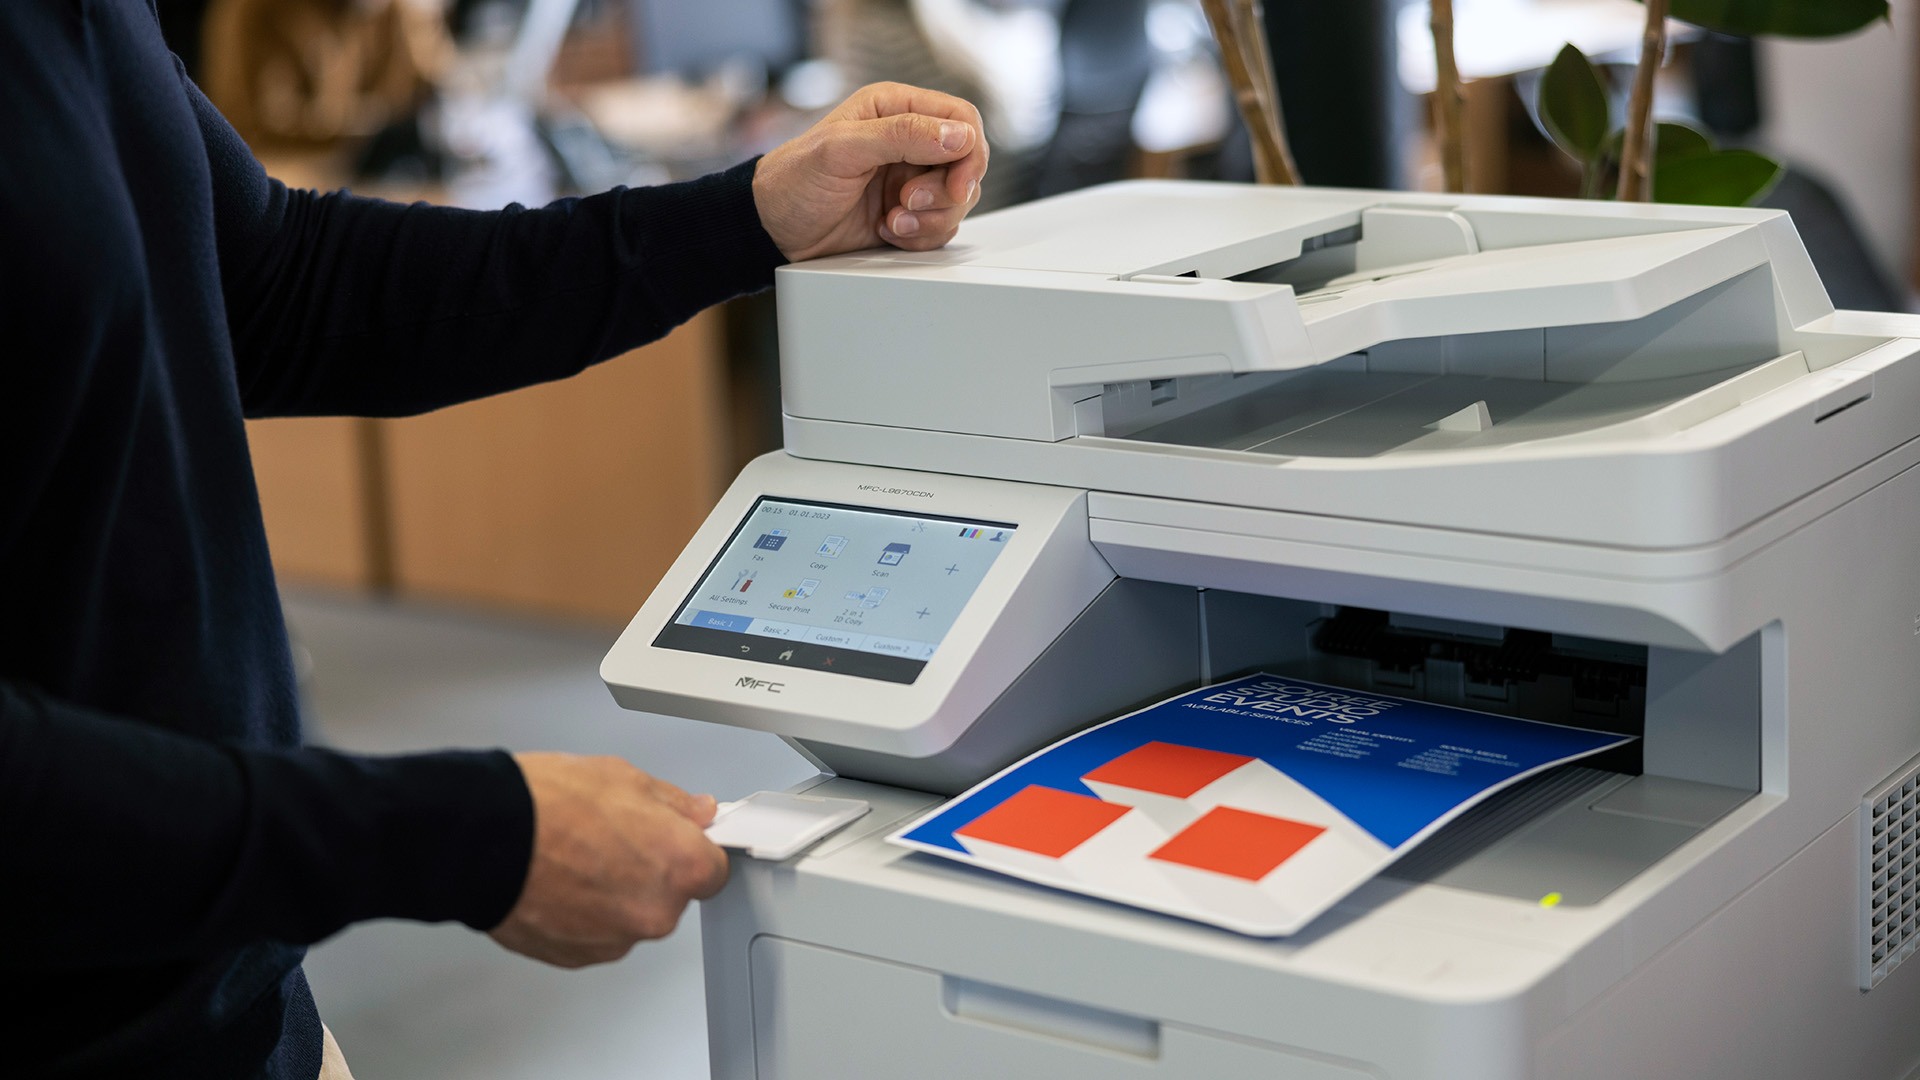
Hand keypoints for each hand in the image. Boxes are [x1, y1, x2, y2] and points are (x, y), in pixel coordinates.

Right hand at [489, 753, 728, 967]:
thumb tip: (695, 811)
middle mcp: (655, 912)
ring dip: (614, 894)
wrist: (482, 839)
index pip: (713, 868)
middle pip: (670, 895)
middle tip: (612, 838)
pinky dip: (583, 914)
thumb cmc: (546, 805)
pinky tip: (560, 880)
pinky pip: (595, 934)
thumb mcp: (624, 778)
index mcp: (680, 865)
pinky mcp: (578, 957)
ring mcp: (616, 940)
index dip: (691, 849)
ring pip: (630, 916)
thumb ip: (673, 803)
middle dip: (649, 870)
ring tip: (576, 856)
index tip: (676, 840)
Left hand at [753, 82, 989, 260]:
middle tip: (906, 202)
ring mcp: (912, 179)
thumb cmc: (794, 181)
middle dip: (945, 193)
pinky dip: (920, 237)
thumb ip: (900, 135)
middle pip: (967, 164)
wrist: (773, 229)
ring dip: (930, 218)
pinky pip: (941, 227)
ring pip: (959, 200)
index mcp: (895, 108)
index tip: (957, 184)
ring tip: (891, 220)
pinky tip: (887, 231)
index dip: (969, 152)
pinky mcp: (910, 214)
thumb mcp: (841, 150)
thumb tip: (957, 135)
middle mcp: (909, 141)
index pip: (962, 118)